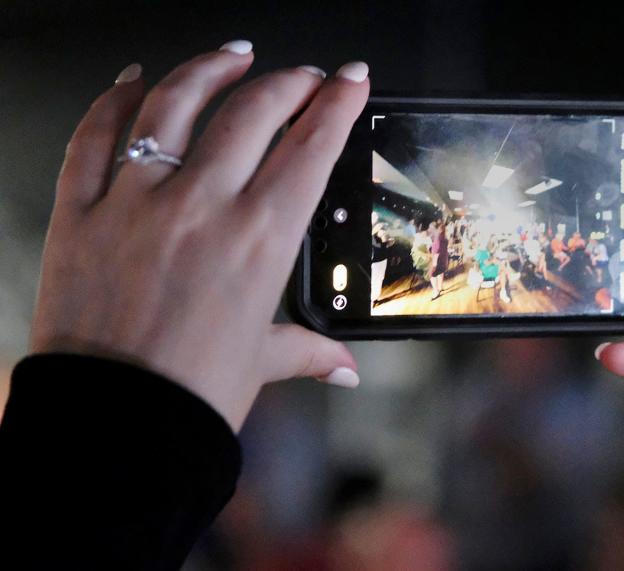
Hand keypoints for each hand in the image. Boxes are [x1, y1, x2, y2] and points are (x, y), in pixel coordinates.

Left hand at [30, 41, 370, 431]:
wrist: (113, 423)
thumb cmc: (188, 395)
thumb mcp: (261, 363)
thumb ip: (308, 352)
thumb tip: (341, 368)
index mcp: (259, 241)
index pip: (311, 147)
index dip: (338, 102)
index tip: (350, 79)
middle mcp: (202, 208)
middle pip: (253, 111)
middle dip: (290, 81)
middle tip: (305, 76)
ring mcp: (137, 203)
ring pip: (175, 105)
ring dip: (210, 69)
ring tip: (233, 55)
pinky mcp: (80, 212)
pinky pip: (94, 136)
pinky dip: (113, 100)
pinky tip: (132, 81)